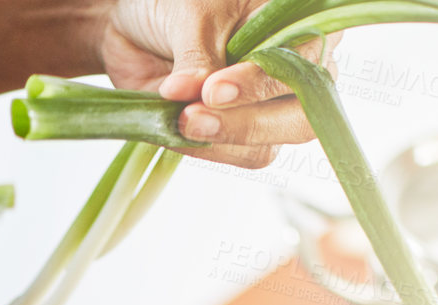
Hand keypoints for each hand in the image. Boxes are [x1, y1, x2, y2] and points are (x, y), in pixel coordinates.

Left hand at [98, 0, 336, 166]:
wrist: (135, 23)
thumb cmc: (177, 1)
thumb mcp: (192, 13)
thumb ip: (199, 57)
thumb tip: (197, 93)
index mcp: (302, 24)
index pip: (301, 66)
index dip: (260, 84)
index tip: (214, 90)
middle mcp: (296, 71)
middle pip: (297, 120)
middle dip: (244, 123)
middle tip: (193, 117)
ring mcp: (267, 109)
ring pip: (264, 148)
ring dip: (219, 142)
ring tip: (180, 121)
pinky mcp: (236, 136)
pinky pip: (232, 156)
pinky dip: (202, 149)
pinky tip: (175, 132)